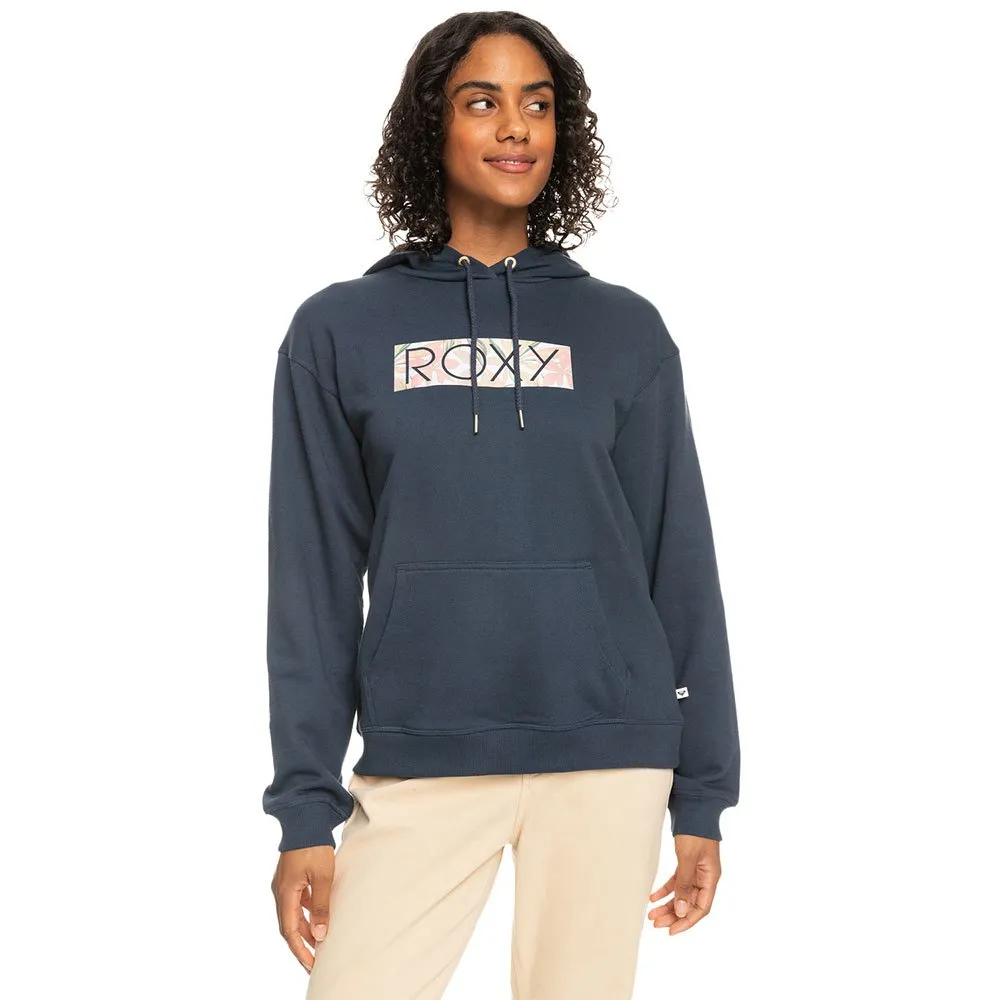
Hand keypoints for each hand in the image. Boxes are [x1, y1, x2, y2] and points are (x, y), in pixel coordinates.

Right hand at [271, 845, 335, 972]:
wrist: (305, 819)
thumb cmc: (314, 845)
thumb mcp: (322, 877)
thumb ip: (320, 906)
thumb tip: (320, 935)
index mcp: (285, 894)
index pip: (290, 931)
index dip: (301, 951)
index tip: (311, 965)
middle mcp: (280, 892)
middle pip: (289, 926)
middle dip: (302, 945)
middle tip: (315, 961)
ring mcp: (284, 884)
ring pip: (293, 915)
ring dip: (305, 929)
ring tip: (319, 943)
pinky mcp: (290, 878)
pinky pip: (296, 903)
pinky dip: (305, 914)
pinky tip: (317, 918)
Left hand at [647, 834, 720, 933]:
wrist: (694, 809)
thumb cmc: (695, 832)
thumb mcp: (688, 858)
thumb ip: (684, 884)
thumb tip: (680, 911)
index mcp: (710, 878)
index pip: (701, 908)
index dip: (687, 921)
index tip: (671, 930)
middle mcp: (704, 877)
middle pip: (689, 904)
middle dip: (673, 915)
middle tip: (655, 923)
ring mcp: (695, 871)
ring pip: (681, 895)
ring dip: (667, 905)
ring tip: (651, 915)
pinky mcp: (686, 864)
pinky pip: (676, 882)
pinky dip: (665, 890)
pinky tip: (653, 897)